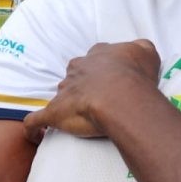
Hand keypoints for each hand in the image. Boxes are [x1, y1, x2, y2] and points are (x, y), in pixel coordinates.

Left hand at [23, 40, 160, 142]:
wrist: (122, 97)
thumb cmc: (136, 76)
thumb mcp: (146, 52)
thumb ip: (139, 48)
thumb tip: (136, 49)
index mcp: (98, 55)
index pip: (96, 56)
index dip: (103, 68)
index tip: (111, 78)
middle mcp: (78, 69)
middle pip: (76, 75)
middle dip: (83, 84)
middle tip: (98, 98)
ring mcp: (64, 90)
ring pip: (61, 94)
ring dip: (67, 103)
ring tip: (77, 117)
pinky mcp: (53, 112)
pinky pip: (36, 120)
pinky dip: (33, 126)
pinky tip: (33, 133)